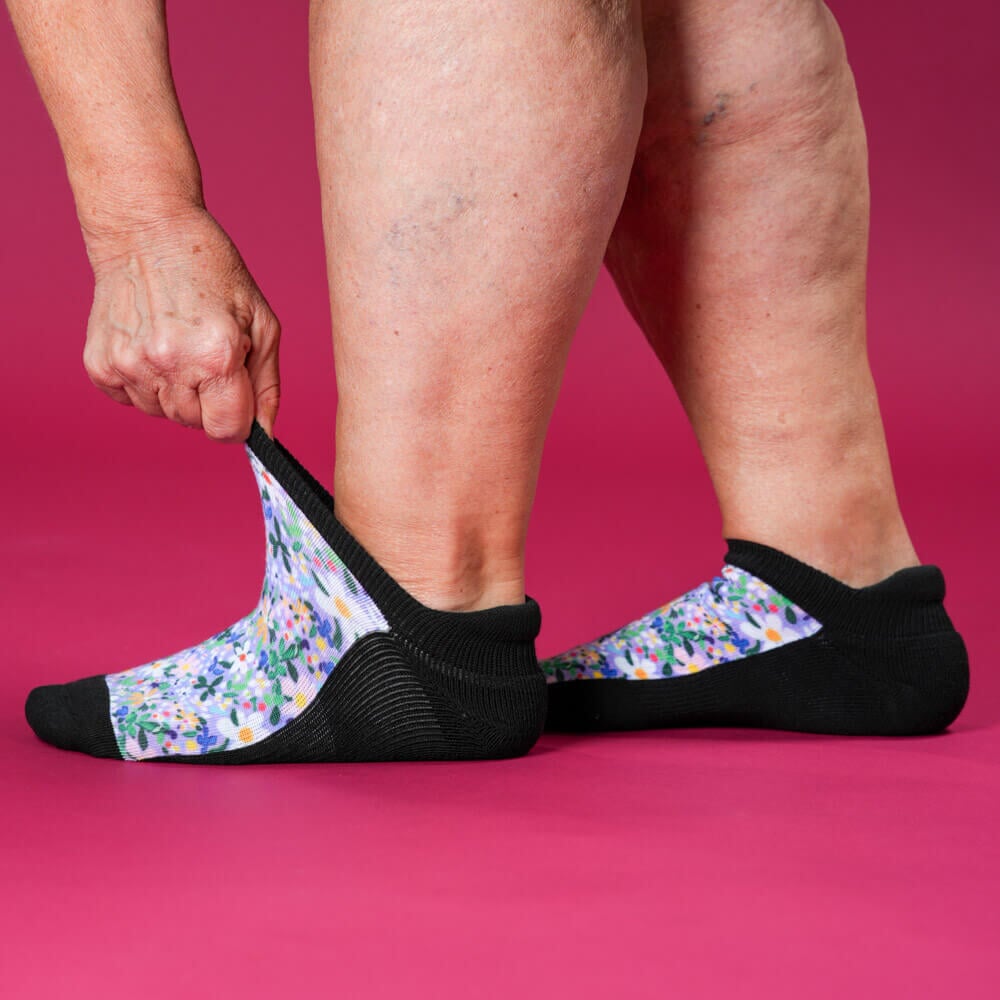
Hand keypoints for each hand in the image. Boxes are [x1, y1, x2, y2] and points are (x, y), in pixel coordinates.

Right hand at [81, 205, 279, 440]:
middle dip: (208, 400)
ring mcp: (129, 365)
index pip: (227, 429)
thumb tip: (264, 434)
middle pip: (195, 424)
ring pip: (163, 414)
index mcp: (216, 355)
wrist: (148, 233)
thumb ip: (266, 386)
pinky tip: (151, 344)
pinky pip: (130, 400)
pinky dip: (144, 382)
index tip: (235, 397)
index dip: (237, 419)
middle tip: (206, 355)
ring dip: (176, 391)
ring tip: (178, 344)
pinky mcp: (99, 365)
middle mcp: (169, 363)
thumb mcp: (260, 323)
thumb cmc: (212, 273)